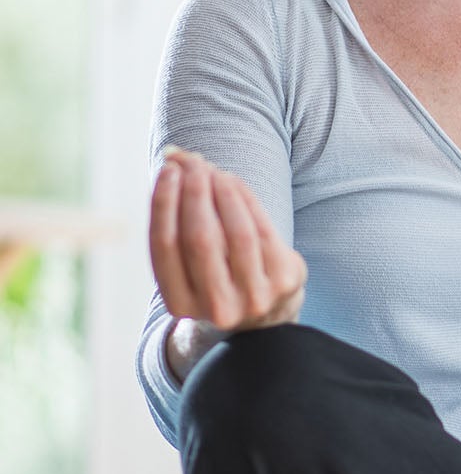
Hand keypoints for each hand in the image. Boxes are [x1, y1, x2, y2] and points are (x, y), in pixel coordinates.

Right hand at [149, 146, 305, 333]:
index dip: (165, 203)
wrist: (265, 315)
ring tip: (213, 169)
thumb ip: (176, 225)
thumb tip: (174, 158)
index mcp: (180, 305)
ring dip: (223, 192)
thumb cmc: (216, 277)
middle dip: (195, 192)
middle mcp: (217, 307)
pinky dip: (246, 200)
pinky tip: (233, 182)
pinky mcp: (284, 282)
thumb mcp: (189, 267)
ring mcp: (255, 297)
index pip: (165, 246)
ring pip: (236, 232)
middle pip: (200, 238)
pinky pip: (263, 230)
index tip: (166, 169)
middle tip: (191, 161)